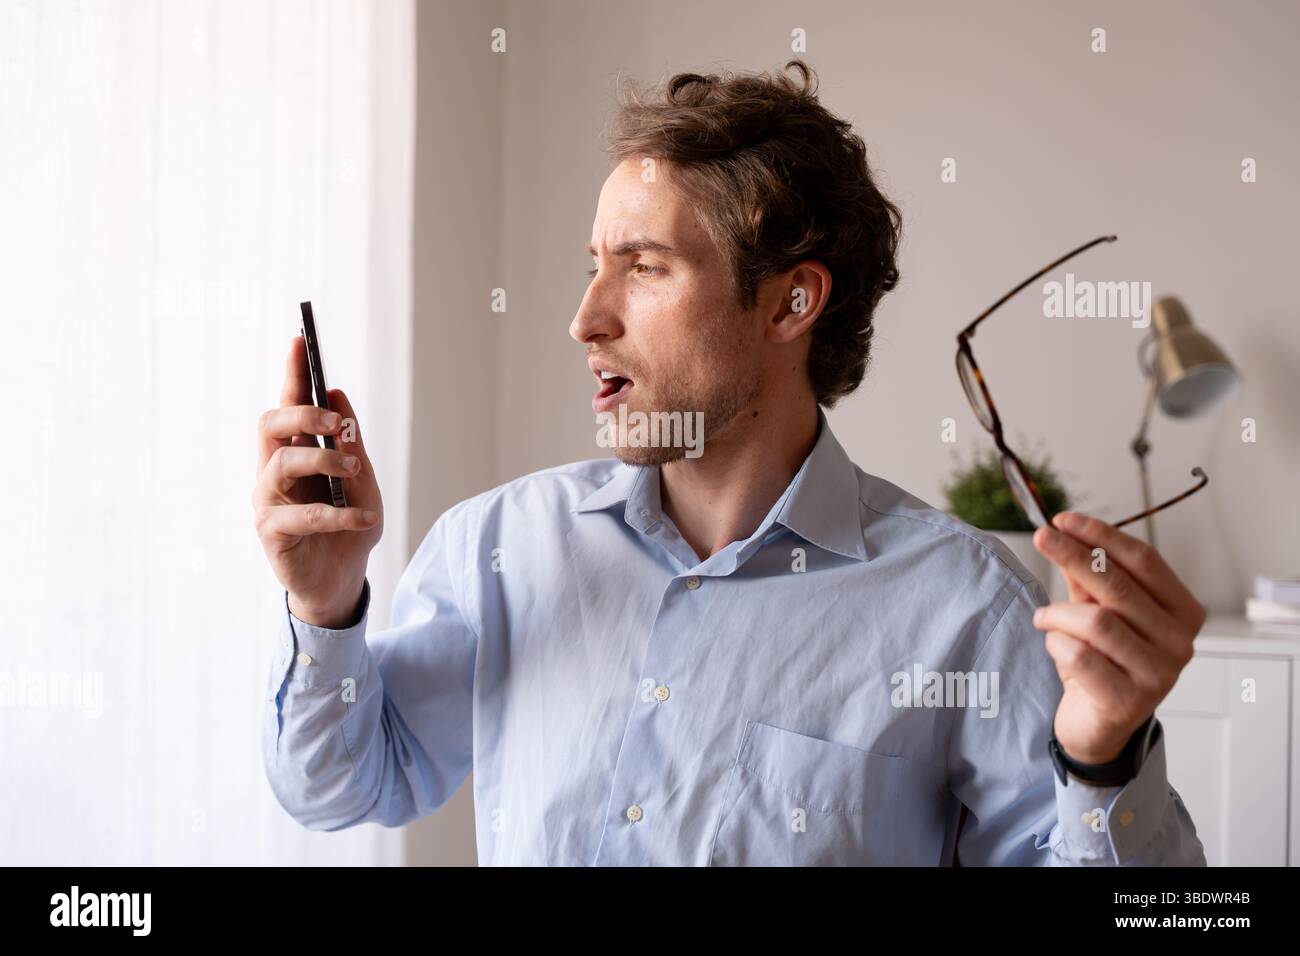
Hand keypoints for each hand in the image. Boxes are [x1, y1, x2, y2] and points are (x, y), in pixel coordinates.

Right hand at [252, 335, 382, 626]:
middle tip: (338, 422)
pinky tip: (365, 517)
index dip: (292, 372)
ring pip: (282, 463)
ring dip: (324, 460)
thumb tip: (339, 395)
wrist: (342, 580)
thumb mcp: (363, 483)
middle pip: (270, 424)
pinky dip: (339, 514)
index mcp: (296, 451)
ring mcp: (268, 500)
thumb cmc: (349, 527)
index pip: (288, 405)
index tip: (300, 339)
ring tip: (355, 471)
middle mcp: (274, 470)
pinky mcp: (271, 532)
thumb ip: (351, 445)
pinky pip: (302, 515)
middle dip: (304, 415)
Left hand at [1031, 512, 1205, 764]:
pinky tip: (1054, 646)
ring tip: (1044, 618)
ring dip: (1058, 614)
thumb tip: (1062, 531)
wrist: (1099, 726)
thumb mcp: (1098, 609)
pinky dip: (1056, 644)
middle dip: (1074, 556)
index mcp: (1183, 612)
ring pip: (1096, 621)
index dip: (1102, 536)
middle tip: (1041, 537)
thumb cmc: (1103, 660)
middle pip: (1118, 585)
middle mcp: (1180, 642)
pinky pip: (1079, 656)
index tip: (1064, 519)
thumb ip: (1087, 575)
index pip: (1144, 561)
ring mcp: (1159, 675)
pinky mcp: (1130, 702)